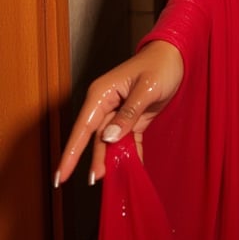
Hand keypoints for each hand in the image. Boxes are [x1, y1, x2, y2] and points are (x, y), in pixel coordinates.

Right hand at [54, 40, 183, 186]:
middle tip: (95, 182)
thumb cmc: (160, 65)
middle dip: (95, 160)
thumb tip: (108, 137)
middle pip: (96, 138)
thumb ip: (128, 113)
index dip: (71, 153)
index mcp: (102, 93)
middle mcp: (105, 104)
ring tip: (114, 181)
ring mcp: (118, 113)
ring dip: (112, 161)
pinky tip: (132, 169)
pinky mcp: (132, 119)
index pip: (83, 127)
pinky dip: (130, 155)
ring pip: (111, 143)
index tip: (60, 176)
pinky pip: (128, 141)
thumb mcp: (146, 88)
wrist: (176, 56)